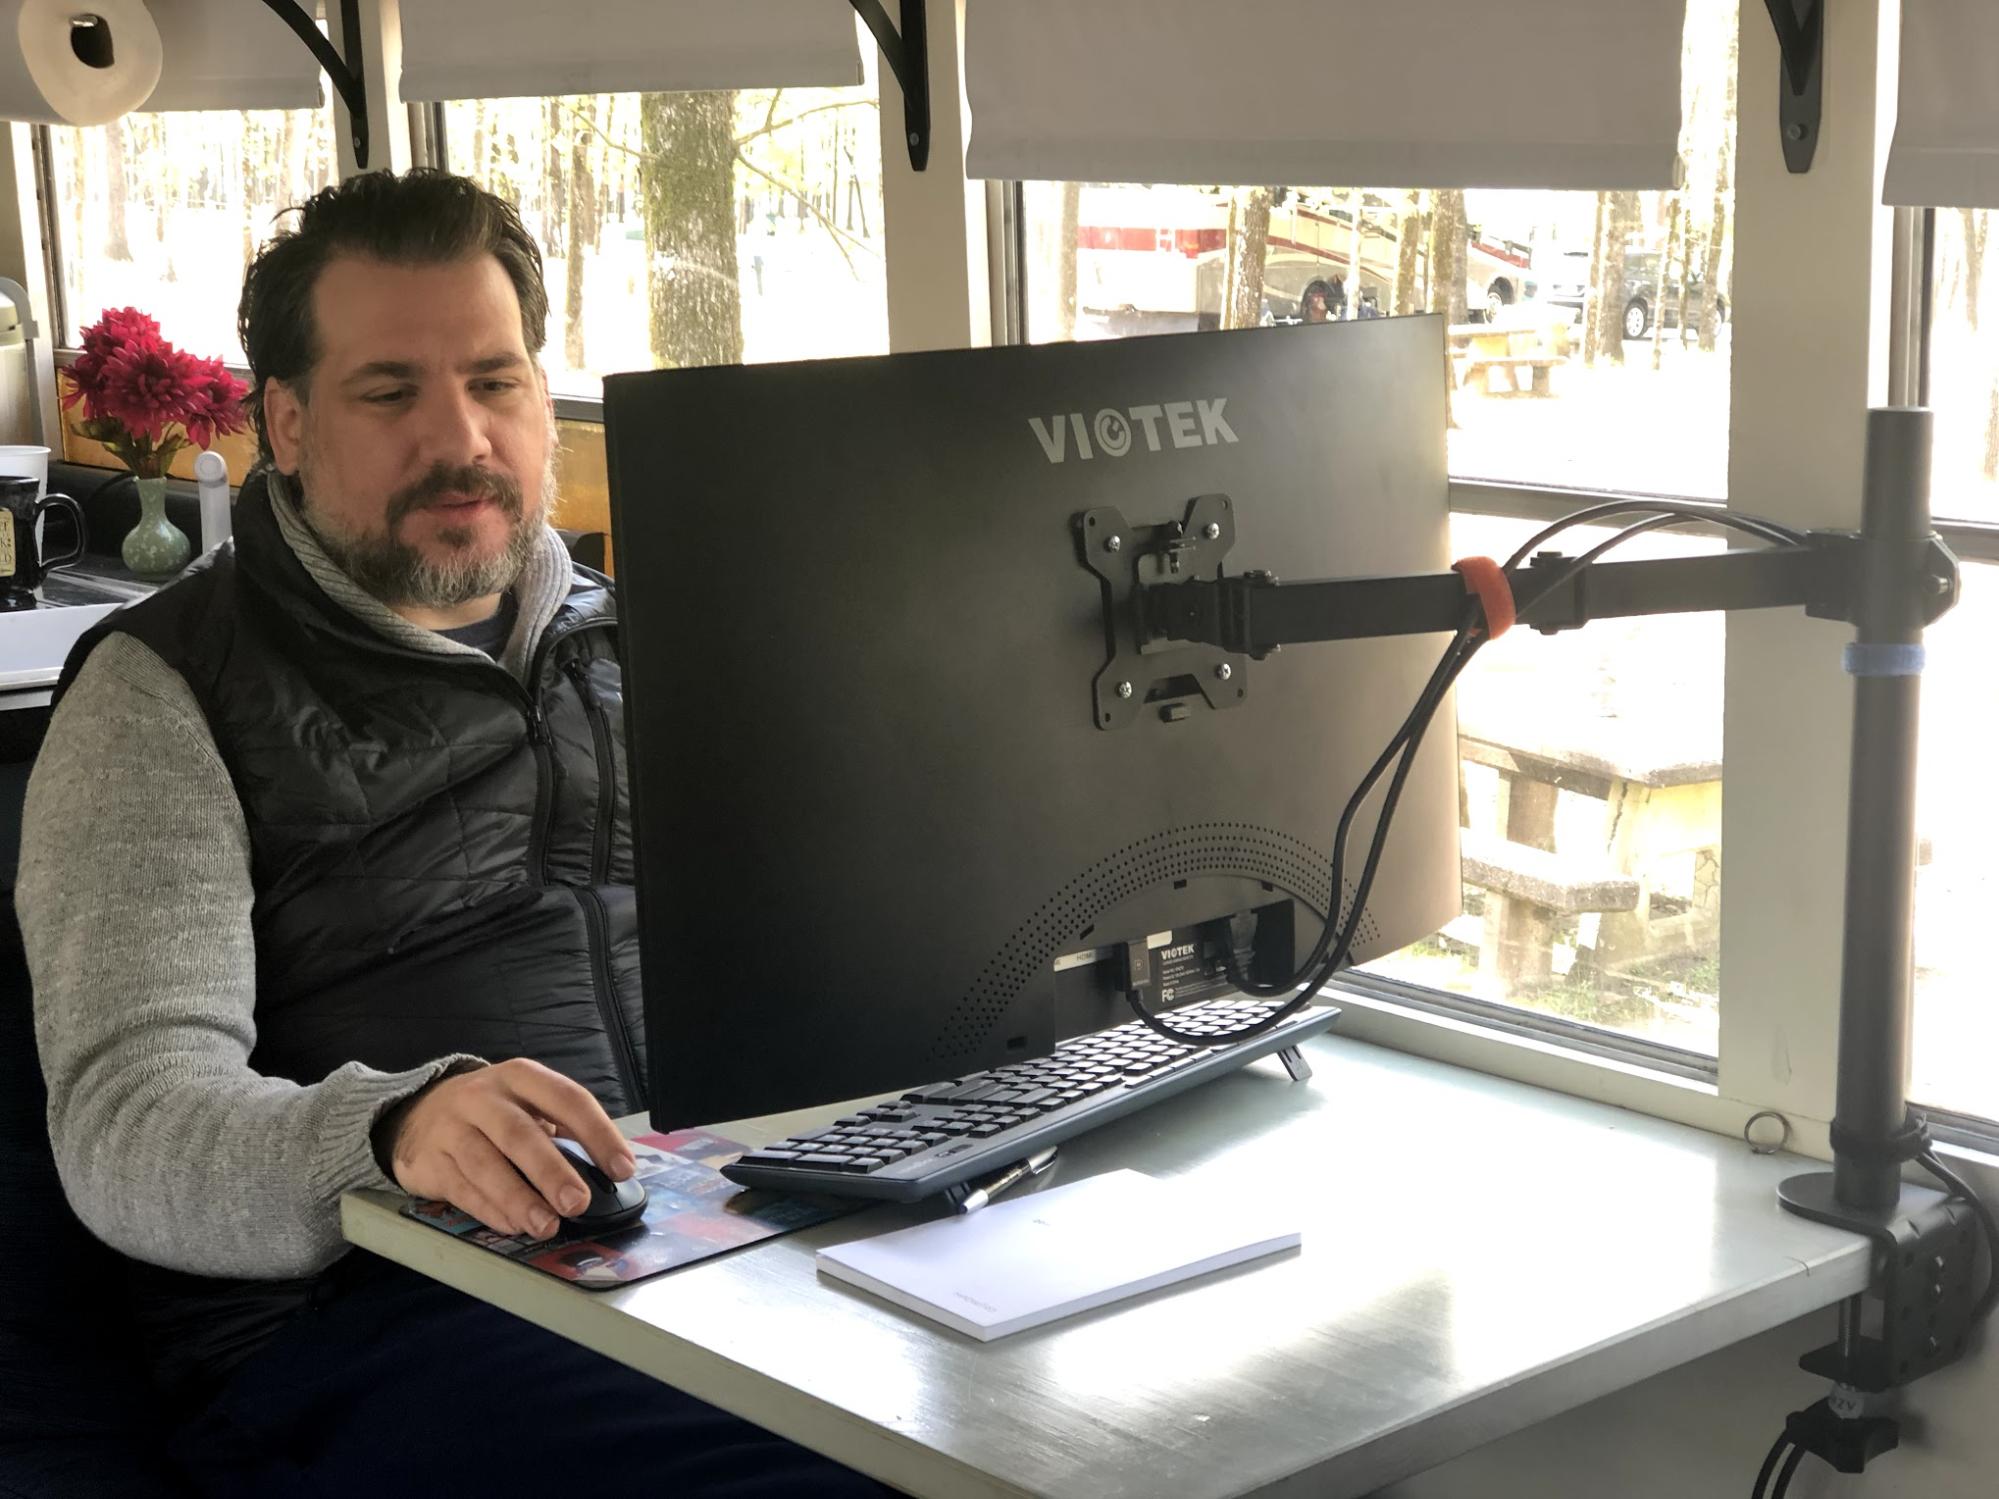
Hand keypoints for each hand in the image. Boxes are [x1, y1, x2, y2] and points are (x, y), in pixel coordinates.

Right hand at [379, 1059, 635, 1239]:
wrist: (415, 1113)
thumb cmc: (490, 1112)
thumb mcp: (525, 1103)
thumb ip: (561, 1129)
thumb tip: (604, 1171)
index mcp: (520, 1077)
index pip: (566, 1099)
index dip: (597, 1134)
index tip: (621, 1168)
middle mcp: (483, 1098)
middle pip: (520, 1134)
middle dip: (552, 1171)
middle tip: (578, 1202)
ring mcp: (451, 1129)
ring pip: (486, 1165)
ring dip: (519, 1200)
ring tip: (546, 1225)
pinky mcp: (429, 1162)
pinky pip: (462, 1190)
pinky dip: (491, 1211)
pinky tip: (514, 1225)